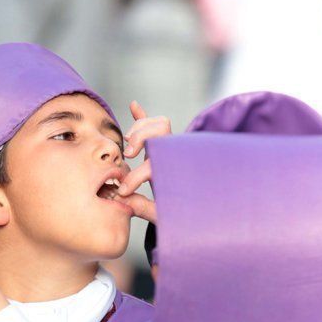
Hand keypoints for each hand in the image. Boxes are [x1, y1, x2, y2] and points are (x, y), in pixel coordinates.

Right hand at [117, 101, 168, 223]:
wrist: (198, 209)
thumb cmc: (178, 212)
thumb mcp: (162, 216)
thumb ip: (144, 209)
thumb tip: (125, 202)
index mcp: (174, 174)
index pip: (153, 167)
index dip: (134, 178)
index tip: (123, 191)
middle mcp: (174, 157)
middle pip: (161, 132)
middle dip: (141, 139)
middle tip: (128, 156)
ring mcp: (170, 149)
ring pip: (160, 124)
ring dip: (141, 128)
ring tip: (128, 142)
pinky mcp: (163, 146)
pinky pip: (154, 125)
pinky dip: (143, 116)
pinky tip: (134, 105)